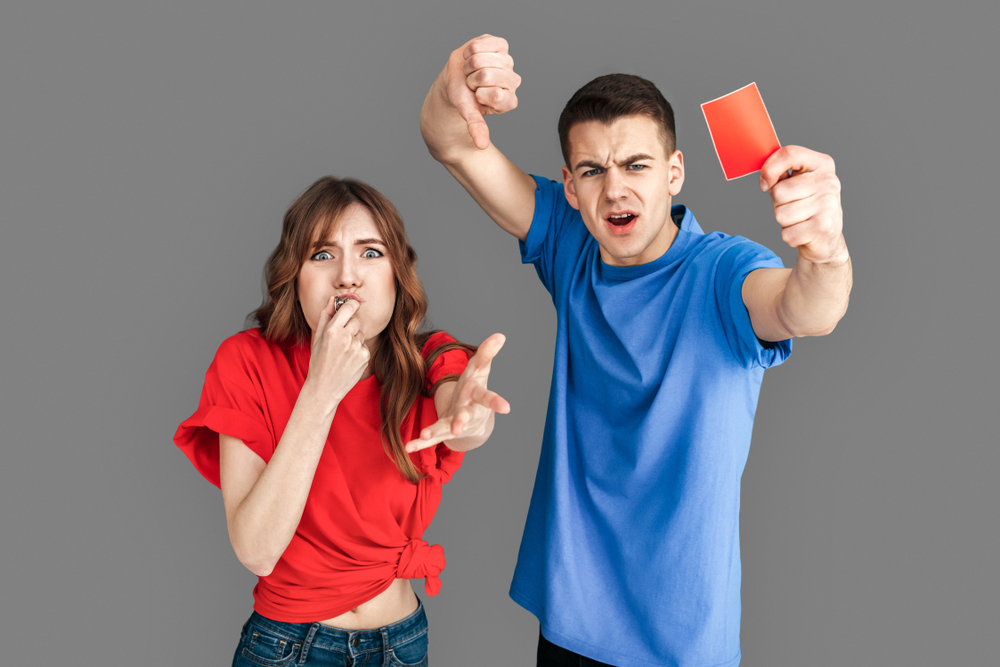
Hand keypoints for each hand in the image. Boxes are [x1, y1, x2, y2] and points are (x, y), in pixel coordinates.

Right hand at [305, 297, 369, 407]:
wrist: (324, 387)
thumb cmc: (319, 361)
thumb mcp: (317, 337)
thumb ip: (325, 316)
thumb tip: (333, 299)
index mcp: (332, 330)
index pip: (349, 307)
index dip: (351, 305)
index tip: (351, 307)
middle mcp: (346, 337)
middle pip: (356, 321)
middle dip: (350, 327)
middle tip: (340, 339)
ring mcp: (357, 348)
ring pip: (361, 334)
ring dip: (354, 339)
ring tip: (342, 352)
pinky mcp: (365, 357)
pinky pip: (364, 346)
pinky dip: (358, 351)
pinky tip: (348, 360)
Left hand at [404, 333, 510, 451]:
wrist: (474, 423)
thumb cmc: (475, 389)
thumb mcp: (480, 370)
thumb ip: (487, 353)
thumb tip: (500, 334)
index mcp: (477, 396)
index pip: (487, 397)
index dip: (497, 402)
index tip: (506, 409)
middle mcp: (468, 412)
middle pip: (466, 417)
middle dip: (461, 422)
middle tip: (458, 428)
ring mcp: (455, 423)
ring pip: (446, 428)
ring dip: (435, 431)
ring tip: (424, 434)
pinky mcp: (442, 431)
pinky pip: (431, 438)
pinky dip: (419, 443)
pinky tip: (408, 448)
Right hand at [444, 34, 520, 149]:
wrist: (456, 79)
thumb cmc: (464, 97)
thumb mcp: (468, 112)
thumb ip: (476, 126)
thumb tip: (481, 145)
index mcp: (509, 101)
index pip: (496, 95)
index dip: (479, 94)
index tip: (476, 97)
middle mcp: (513, 81)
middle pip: (485, 75)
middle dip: (470, 79)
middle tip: (471, 83)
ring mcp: (508, 62)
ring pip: (480, 59)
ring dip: (469, 65)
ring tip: (471, 71)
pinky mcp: (501, 45)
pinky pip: (479, 45)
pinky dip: (469, 51)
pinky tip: (472, 57)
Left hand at [760, 146, 847, 264]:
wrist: (827, 239)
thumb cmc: (805, 207)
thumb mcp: (795, 183)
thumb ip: (780, 172)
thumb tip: (765, 173)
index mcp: (822, 164)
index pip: (789, 154)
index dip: (769, 169)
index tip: (765, 184)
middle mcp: (828, 181)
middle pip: (779, 191)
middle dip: (778, 204)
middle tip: (793, 207)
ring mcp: (828, 204)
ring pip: (781, 214)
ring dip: (784, 221)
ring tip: (799, 220)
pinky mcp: (823, 227)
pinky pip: (787, 233)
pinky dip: (790, 236)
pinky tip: (803, 232)